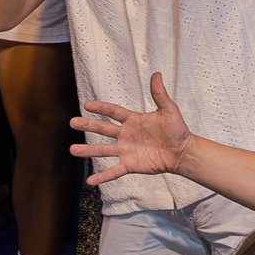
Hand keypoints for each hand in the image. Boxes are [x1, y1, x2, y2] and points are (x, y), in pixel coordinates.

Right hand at [72, 72, 189, 181]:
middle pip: (103, 129)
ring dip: (88, 150)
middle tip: (72, 122)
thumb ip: (159, 94)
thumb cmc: (176, 130)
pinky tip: (90, 181)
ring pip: (104, 150)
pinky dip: (102, 176)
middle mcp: (126, 134)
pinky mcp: (130, 164)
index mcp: (133, 120)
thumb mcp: (168, 110)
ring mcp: (126, 150)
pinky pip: (114, 171)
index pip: (113, 112)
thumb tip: (157, 74)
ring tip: (72, 150)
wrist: (182, 152)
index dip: (101, 108)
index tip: (87, 105)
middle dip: (88, 125)